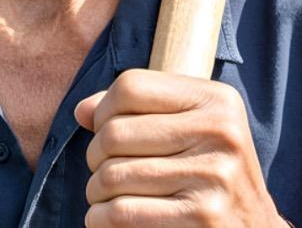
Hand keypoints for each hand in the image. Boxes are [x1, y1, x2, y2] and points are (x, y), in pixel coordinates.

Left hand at [74, 69, 287, 226]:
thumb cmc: (207, 174)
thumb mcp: (187, 129)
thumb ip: (135, 112)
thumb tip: (81, 111)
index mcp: (216, 100)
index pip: (129, 86)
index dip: (103, 110)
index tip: (105, 132)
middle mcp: (220, 132)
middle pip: (114, 132)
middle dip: (95, 156)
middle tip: (101, 172)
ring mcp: (215, 177)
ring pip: (112, 175)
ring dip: (95, 192)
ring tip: (103, 198)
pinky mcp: (204, 219)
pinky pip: (123, 212)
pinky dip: (101, 219)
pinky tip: (105, 220)